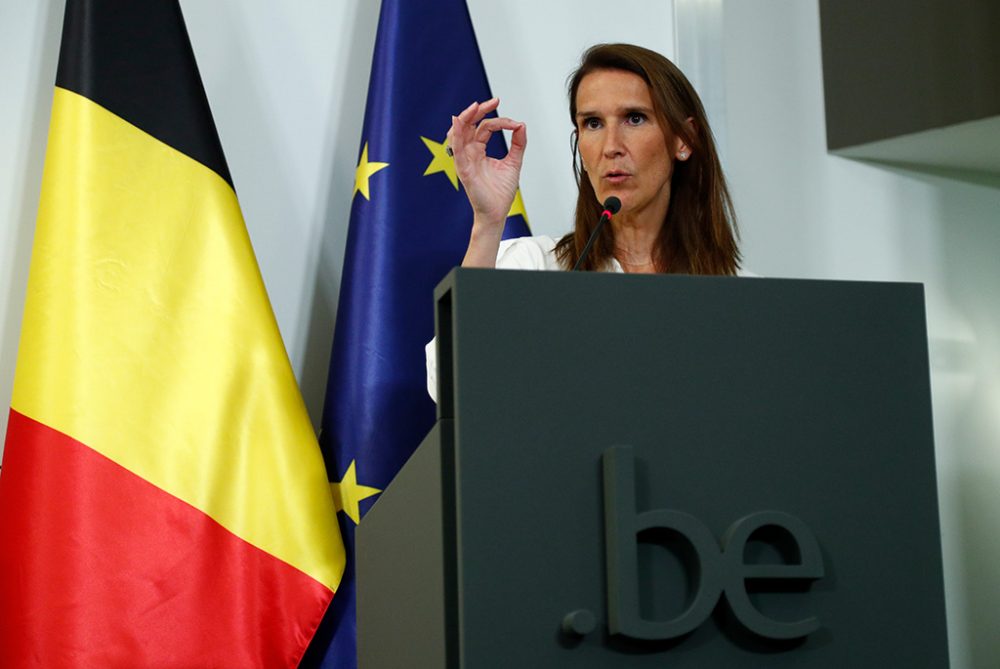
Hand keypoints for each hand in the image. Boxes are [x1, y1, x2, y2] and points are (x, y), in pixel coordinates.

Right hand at [447, 98, 526, 227]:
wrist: (497, 212)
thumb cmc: (501, 192)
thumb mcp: (514, 162)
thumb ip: (518, 144)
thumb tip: (521, 125)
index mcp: (479, 150)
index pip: (485, 127)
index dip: (500, 121)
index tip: (516, 125)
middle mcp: (469, 152)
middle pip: (470, 125)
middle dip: (480, 110)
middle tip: (495, 101)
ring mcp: (464, 160)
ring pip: (459, 133)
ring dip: (465, 118)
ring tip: (475, 106)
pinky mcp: (463, 169)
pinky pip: (456, 149)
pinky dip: (457, 134)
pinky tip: (459, 122)